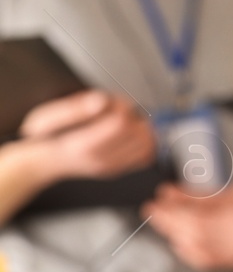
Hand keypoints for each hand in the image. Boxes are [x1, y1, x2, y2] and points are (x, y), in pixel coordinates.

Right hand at [18, 90, 156, 181]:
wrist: (45, 161)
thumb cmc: (46, 138)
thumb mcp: (46, 117)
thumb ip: (74, 107)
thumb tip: (101, 102)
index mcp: (82, 145)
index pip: (121, 123)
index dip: (121, 106)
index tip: (111, 103)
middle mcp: (99, 159)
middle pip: (138, 132)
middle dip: (133, 115)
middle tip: (118, 110)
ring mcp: (110, 167)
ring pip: (146, 144)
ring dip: (142, 127)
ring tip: (125, 121)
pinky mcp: (118, 169)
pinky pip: (146, 157)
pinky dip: (145, 141)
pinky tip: (130, 134)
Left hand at [142, 182, 232, 271]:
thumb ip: (201, 195)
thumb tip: (167, 192)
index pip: (197, 212)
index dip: (172, 208)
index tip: (155, 200)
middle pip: (192, 230)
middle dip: (168, 221)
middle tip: (151, 210)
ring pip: (193, 246)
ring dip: (173, 234)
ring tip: (163, 221)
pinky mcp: (231, 263)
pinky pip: (200, 259)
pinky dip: (185, 249)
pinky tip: (178, 239)